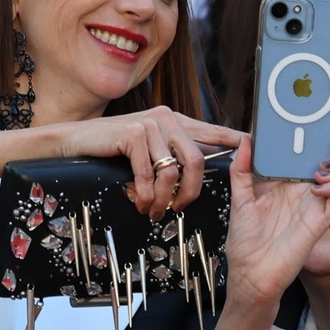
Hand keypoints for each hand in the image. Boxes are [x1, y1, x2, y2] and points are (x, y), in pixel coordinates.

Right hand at [54, 107, 241, 220]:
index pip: (215, 131)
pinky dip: (145, 194)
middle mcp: (168, 118)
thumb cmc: (114, 151)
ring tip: (155, 211)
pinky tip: (141, 203)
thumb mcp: (150, 151)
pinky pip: (149, 172)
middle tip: (179, 209)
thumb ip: (174, 155)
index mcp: (178, 122)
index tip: (255, 153)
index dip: (237, 143)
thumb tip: (200, 173)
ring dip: (164, 198)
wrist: (74, 142)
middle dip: (191, 192)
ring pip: (173, 170)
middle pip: (197, 159)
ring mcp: (150, 123)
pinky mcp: (132, 132)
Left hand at [224, 138, 329, 310]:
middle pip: (316, 163)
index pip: (293, 156)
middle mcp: (297, 193)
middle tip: (325, 126)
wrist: (253, 276)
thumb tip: (245, 141)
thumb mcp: (240, 200)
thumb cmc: (244, 243)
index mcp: (279, 185)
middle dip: (322, 146)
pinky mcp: (321, 221)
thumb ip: (242, 171)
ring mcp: (311, 205)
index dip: (299, 139)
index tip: (303, 117)